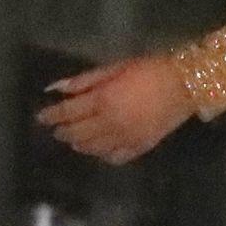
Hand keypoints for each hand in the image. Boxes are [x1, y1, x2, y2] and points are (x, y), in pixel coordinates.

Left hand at [35, 54, 193, 163]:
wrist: (185, 84)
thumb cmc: (149, 69)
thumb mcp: (115, 68)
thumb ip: (85, 80)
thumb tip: (57, 88)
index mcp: (102, 101)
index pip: (68, 112)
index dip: (52, 115)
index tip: (41, 117)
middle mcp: (110, 124)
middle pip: (78, 133)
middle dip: (64, 132)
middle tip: (56, 130)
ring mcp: (125, 138)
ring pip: (94, 148)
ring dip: (80, 145)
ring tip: (74, 141)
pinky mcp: (140, 146)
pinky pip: (116, 157)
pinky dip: (104, 155)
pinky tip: (100, 151)